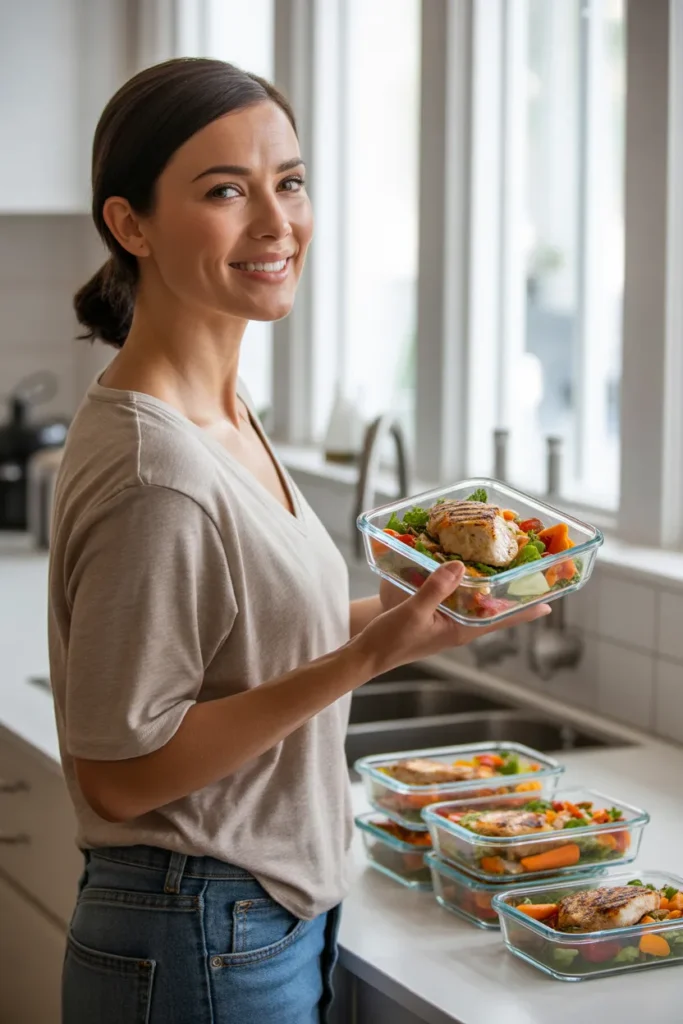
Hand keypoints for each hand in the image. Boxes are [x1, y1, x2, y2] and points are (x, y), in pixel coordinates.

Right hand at [357, 562, 550, 676]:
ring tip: (505, 568)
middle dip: (513, 594)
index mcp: (461, 630)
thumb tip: (459, 566)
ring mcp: (447, 622)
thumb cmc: (390, 640)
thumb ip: (435, 589)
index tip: (551, 601)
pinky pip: (458, 598)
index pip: (501, 619)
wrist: (366, 654)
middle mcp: (459, 626)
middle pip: (494, 610)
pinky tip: (463, 571)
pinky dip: (466, 585)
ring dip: (491, 588)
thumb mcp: (412, 612)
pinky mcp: (435, 615)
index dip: (526, 610)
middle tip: (532, 574)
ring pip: (477, 603)